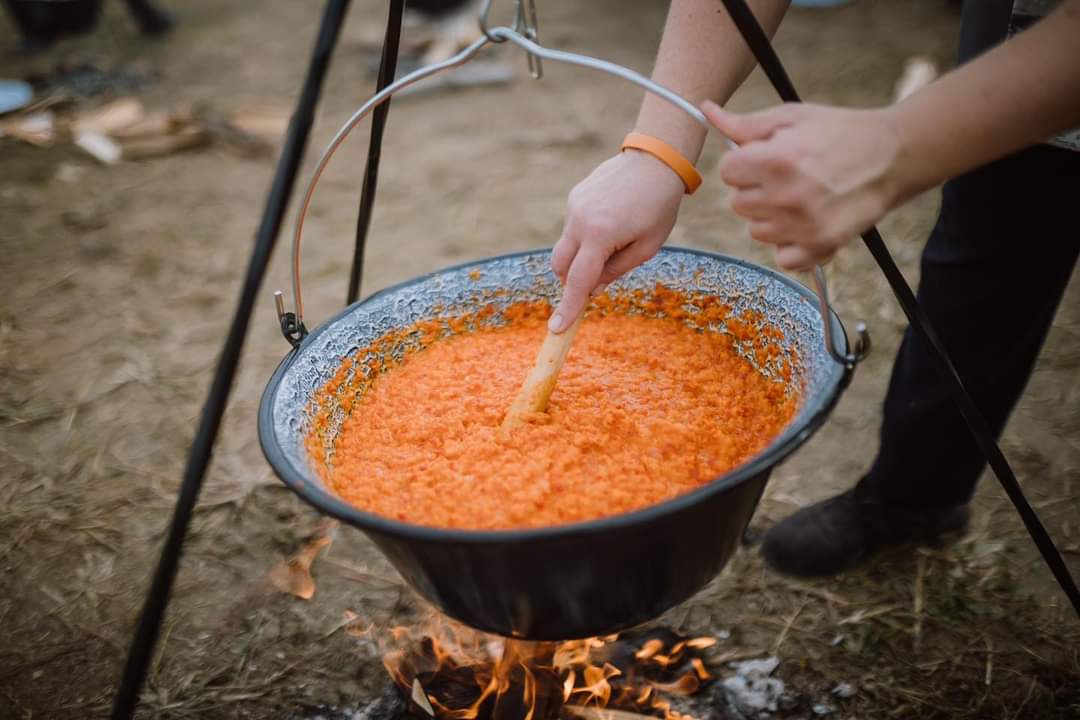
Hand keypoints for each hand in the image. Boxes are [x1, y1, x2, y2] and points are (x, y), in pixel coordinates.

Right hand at [548, 150, 684, 331]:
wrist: (655, 160)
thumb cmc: (658, 206)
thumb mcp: (647, 246)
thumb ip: (616, 270)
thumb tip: (592, 290)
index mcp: (600, 235)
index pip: (578, 281)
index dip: (568, 307)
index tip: (556, 329)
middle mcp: (579, 220)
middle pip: (561, 266)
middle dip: (573, 280)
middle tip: (600, 276)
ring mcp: (573, 207)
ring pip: (565, 247)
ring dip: (581, 257)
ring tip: (614, 240)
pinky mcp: (574, 197)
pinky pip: (572, 228)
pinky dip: (584, 237)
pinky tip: (611, 222)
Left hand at [703, 100, 906, 270]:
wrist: (893, 156)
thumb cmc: (839, 132)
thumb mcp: (792, 118)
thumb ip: (746, 124)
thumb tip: (707, 112)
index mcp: (775, 160)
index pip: (727, 171)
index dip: (744, 162)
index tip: (766, 157)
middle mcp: (785, 197)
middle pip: (738, 203)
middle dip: (755, 188)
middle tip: (788, 176)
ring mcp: (802, 226)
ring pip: (756, 230)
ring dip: (771, 217)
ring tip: (802, 196)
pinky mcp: (819, 247)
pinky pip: (782, 257)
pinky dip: (791, 244)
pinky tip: (807, 222)